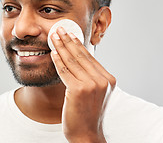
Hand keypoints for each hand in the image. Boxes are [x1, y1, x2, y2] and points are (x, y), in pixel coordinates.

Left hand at [50, 26, 115, 142]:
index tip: (70, 34)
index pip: (90, 57)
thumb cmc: (87, 114)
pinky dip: (57, 60)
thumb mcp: (95, 92)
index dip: (78, 44)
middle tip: (60, 29)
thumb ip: (91, 76)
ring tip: (54, 36)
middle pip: (81, 56)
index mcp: (109, 79)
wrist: (86, 134)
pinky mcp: (78, 90)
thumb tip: (78, 57)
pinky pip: (65, 71)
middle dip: (68, 40)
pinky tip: (53, 52)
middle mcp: (102, 81)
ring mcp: (91, 85)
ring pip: (72, 61)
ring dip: (61, 46)